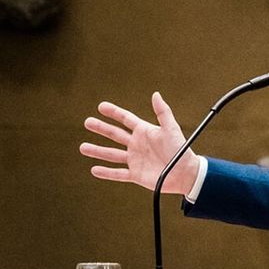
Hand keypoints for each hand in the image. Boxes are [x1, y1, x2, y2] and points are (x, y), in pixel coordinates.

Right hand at [80, 92, 198, 194]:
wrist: (185, 173)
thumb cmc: (181, 150)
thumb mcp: (171, 129)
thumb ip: (162, 112)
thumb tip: (156, 94)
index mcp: (145, 132)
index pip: (126, 119)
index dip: (114, 113)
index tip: (101, 106)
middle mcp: (137, 145)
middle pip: (115, 135)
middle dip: (101, 128)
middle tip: (87, 122)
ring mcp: (135, 160)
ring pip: (112, 154)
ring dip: (97, 151)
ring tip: (82, 147)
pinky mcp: (136, 174)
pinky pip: (118, 173)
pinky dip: (106, 172)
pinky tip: (94, 169)